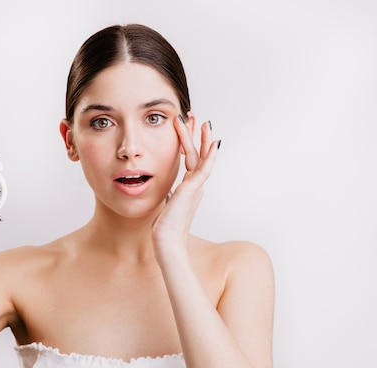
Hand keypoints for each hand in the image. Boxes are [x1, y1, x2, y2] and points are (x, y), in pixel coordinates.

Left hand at [152, 115, 219, 251]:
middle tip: (195, 116)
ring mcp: (195, 187)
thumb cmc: (163, 228)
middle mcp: (194, 186)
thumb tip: (165, 192)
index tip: (186, 128)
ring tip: (201, 121)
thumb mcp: (164, 205)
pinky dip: (210, 155)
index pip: (189, 159)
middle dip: (195, 135)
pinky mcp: (193, 190)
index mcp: (188, 188)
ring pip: (201, 157)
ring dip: (200, 138)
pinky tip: (213, 142)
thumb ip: (167, 196)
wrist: (166, 240)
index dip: (188, 143)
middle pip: (197, 154)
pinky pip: (205, 168)